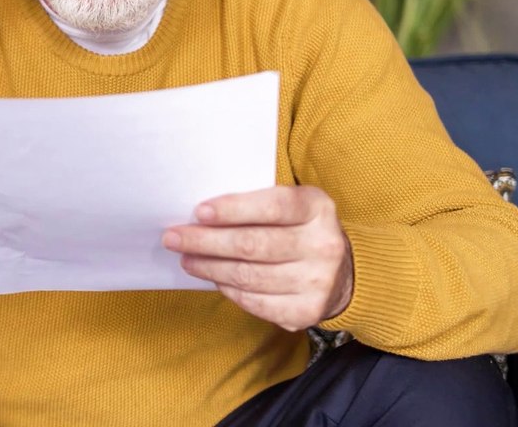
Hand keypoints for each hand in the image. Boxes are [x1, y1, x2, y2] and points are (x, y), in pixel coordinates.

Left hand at [162, 185, 352, 331]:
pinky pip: (256, 302)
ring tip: (187, 259)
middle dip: (206, 242)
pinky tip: (214, 279)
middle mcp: (323, 245)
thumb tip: (201, 216)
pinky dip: (229, 290)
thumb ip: (257, 205)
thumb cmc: (300, 230)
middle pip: (253, 245)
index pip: (272, 207)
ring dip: (210, 267)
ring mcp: (318, 282)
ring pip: (249, 276)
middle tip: (174, 238)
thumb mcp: (293, 206)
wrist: (344, 273)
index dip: (233, 209)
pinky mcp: (306, 312)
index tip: (199, 212)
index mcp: (318, 208)